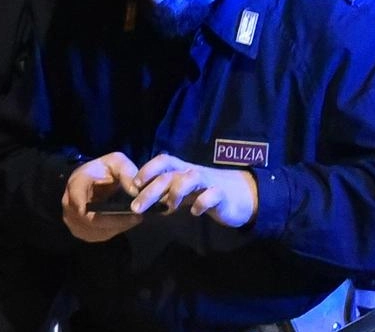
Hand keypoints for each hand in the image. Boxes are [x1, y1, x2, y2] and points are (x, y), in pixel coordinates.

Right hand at [61, 152, 142, 241]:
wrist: (94, 178)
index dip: (103, 211)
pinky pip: (97, 235)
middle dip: (116, 220)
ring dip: (116, 227)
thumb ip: (126, 173)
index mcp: (76, 182)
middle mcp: (69, 203)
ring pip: (96, 231)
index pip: (80, 200)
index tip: (125, 213)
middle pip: (91, 220)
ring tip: (134, 219)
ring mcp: (72, 219)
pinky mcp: (79, 229)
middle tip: (137, 217)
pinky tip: (124, 223)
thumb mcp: (117, 162)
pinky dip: (113, 230)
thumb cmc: (105, 169)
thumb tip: (135, 192)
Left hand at [132, 154, 258, 227]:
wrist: (240, 195)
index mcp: (183, 170)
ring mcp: (208, 182)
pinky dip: (202, 203)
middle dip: (151, 190)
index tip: (133, 185)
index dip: (148, 169)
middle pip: (170, 175)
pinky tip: (194, 212)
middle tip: (136, 206)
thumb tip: (140, 200)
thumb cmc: (206, 193)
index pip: (163, 161)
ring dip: (175, 192)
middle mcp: (193, 172)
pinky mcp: (222, 195)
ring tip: (167, 208)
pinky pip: (212, 195)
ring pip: (190, 179)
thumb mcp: (184, 191)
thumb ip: (165, 194)